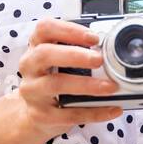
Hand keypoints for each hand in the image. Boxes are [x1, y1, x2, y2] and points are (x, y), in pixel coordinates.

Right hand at [14, 18, 123, 140]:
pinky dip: (94, 111)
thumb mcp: (58, 61)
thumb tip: (110, 48)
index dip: (69, 30)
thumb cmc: (53, 80)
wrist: (35, 114)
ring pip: (56, 84)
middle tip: (99, 59)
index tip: (93, 37)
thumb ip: (77, 51)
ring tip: (109, 86)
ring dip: (86, 85)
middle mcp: (30, 67)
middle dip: (75, 55)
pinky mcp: (42, 115)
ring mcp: (33, 92)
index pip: (44, 28)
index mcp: (36, 47)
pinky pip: (69, 114)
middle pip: (45, 54)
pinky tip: (112, 108)